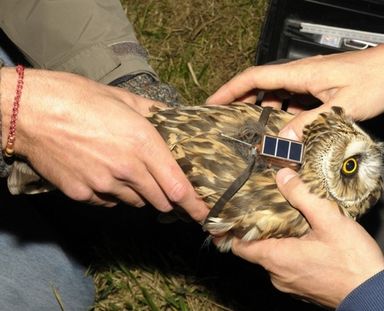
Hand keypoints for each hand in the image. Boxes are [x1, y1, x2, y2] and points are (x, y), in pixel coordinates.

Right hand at [0, 68, 208, 220]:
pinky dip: (113, 194)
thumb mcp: (123, 99)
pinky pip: (108, 202)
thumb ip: (155, 113)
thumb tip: (174, 118)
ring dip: (140, 193)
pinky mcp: (81, 193)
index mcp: (143, 144)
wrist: (27, 110)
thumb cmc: (75, 97)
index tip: (206, 214)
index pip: (179, 187)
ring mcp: (102, 184)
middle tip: (167, 186)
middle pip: (161, 200)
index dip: (195, 205)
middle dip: (169, 196)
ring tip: (128, 171)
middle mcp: (127, 169)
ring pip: (135, 202)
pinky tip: (104, 174)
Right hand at [206, 43, 383, 139]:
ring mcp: (314, 82)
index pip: (255, 78)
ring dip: (266, 112)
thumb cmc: (375, 82)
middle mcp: (303, 75)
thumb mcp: (341, 108)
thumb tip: (282, 141)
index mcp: (301, 73)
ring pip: (280, 97)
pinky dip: (288, 116)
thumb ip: (310, 125)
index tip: (211, 103)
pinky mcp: (325, 90)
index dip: (230, 90)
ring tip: (254, 134)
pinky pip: (298, 103)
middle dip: (242, 103)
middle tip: (228, 124)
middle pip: (263, 87)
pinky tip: (289, 133)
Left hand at [228, 168, 383, 307]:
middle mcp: (278, 275)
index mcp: (276, 258)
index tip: (228, 213)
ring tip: (292, 216)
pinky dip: (294, 250)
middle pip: (257, 248)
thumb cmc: (353, 262)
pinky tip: (309, 237)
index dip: (230, 229)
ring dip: (281, 238)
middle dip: (262, 227)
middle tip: (267, 204)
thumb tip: (282, 175)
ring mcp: (291, 284)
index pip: (238, 245)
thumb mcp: (329, 220)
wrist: (374, 294)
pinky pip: (291, 266)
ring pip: (276, 257)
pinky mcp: (305, 287)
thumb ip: (302, 195)